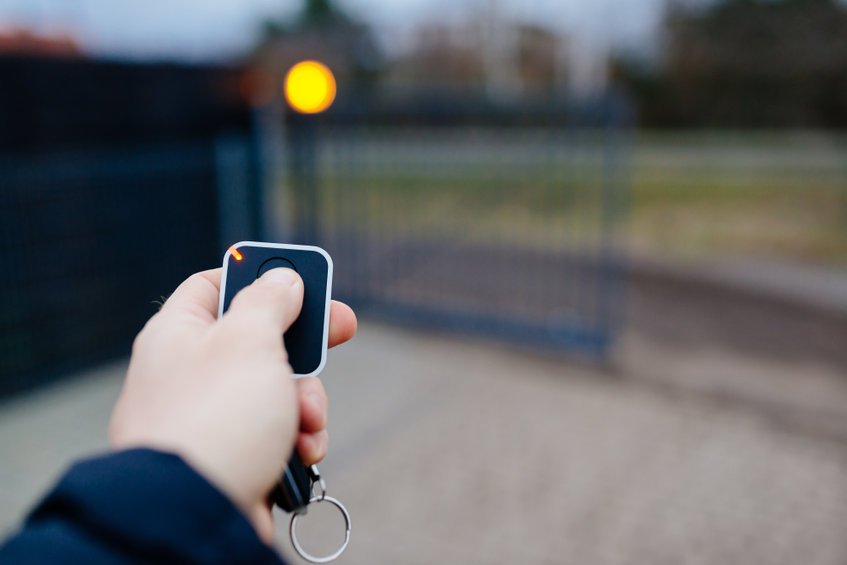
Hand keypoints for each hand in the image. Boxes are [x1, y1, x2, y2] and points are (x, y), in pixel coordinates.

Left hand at [108, 268, 355, 542]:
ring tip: (306, 420)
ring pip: (277, 388)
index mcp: (179, 332)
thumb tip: (282, 279)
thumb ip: (269, 300)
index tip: (301, 278)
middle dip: (305, 346)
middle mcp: (190, 371)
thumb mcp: (249, 339)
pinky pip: (276, 433)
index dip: (260, 275)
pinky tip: (302, 451)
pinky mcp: (232, 455)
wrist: (194, 512)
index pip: (216, 283)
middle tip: (341, 330)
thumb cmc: (215, 418)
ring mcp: (210, 416)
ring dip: (307, 400)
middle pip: (259, 337)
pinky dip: (297, 438)